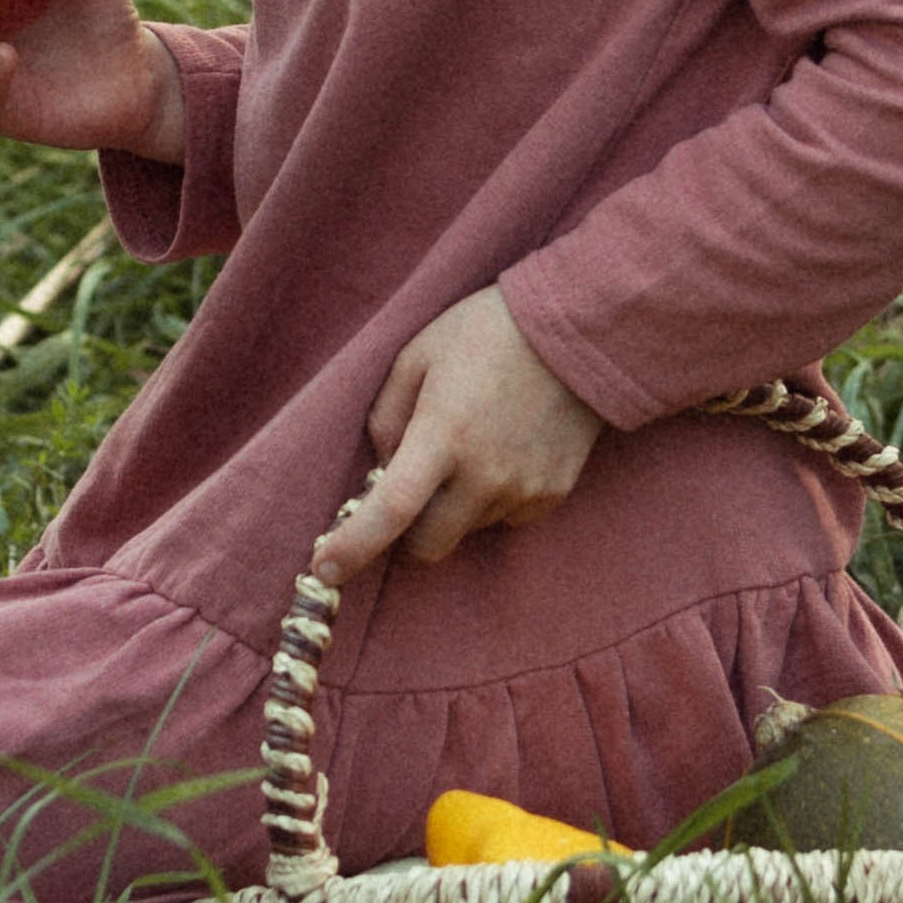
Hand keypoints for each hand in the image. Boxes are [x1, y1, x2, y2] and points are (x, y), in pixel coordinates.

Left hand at [314, 286, 601, 579]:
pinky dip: (491, 499)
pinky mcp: (553, 494)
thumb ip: (387, 416)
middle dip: (407, 529)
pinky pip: (505, 518)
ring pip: (466, 530)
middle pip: (427, 545)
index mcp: (443, 434)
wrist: (577, 332)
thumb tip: (380, 467)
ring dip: (453, 507)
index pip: (390, 510)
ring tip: (472, 446)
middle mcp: (484, 474)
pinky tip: (504, 450)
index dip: (353, 547)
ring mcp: (523, 489)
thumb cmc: (486, 332)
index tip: (325, 570)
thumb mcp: (418, 355)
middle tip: (411, 487)